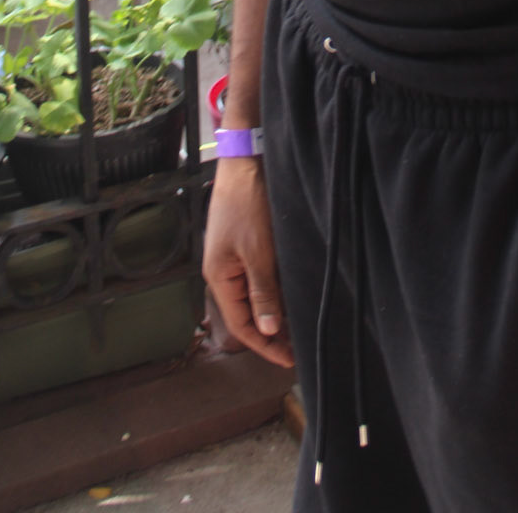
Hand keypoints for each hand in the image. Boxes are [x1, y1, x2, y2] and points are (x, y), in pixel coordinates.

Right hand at [203, 157, 294, 367]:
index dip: (264, 345)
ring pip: (254, 295)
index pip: (240, 325)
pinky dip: (274, 290)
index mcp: (219, 276)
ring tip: (298, 326)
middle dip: (270, 332)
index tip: (289, 359)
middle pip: (246, 313)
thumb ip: (262, 293)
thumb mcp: (258, 252)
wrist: (247, 158)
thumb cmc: (248, 203)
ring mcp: (233, 256)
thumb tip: (267, 330)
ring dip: (274, 311)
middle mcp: (223, 270)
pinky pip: (258, 276)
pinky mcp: (244, 242)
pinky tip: (291, 294)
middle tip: (298, 347)